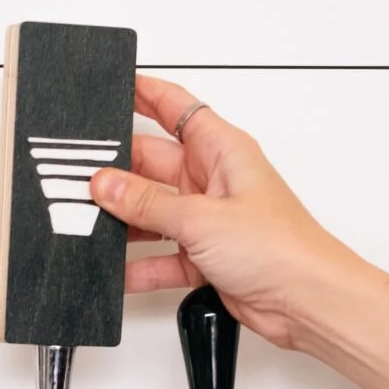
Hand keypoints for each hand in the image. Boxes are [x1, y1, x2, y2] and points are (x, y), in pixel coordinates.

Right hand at [89, 74, 388, 388]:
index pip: (176, 108)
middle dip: (119, 170)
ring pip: (153, 212)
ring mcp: (209, 219)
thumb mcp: (201, 218)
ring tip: (92, 224)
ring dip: (127, 221)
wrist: (306, 301)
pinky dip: (141, 265)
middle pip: (153, 163)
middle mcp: (215, 180)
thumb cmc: (281, 248)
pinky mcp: (206, 257)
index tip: (111, 87)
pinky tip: (119, 271)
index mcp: (223, 150)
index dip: (145, 93)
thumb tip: (107, 185)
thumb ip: (147, 203)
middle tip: (81, 174)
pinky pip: (162, 255)